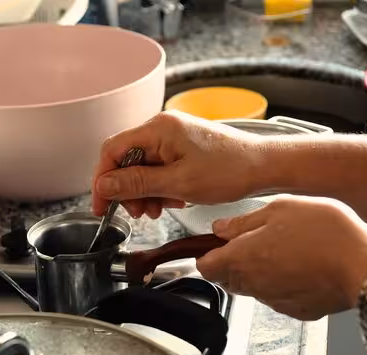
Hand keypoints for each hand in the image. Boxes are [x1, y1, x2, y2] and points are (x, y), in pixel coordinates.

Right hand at [92, 110, 262, 218]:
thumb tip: (104, 186)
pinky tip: (171, 201)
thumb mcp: (178, 183)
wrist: (264, 166)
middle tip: (139, 213)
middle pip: (125, 160)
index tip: (102, 205)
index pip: (112, 151)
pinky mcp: (181, 147)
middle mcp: (161, 128)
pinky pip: (158, 167)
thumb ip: (137, 184)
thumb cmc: (230, 170)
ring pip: (141, 167)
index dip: (102, 180)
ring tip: (158, 210)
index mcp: (158, 129)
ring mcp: (172, 137)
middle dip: (128, 190)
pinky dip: (159, 187)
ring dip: (144, 192)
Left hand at [196, 196, 366, 319]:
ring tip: (287, 251)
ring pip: (253, 288)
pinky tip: (303, 268)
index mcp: (241, 258)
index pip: (205, 267)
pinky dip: (285, 285)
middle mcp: (252, 284)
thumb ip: (243, 222)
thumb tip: (220, 228)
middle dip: (234, 263)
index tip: (218, 245)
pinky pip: (279, 298)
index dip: (208, 255)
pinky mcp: (296, 310)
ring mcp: (274, 300)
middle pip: (228, 278)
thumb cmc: (325, 233)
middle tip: (258, 242)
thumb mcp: (280, 209)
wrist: (364, 265)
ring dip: (260, 273)